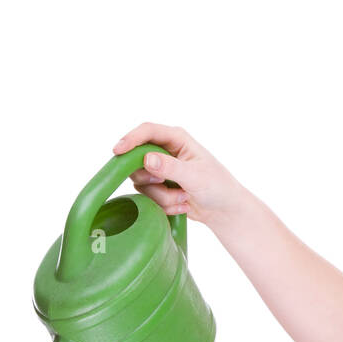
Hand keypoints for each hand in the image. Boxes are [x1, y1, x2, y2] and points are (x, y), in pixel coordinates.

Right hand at [113, 121, 247, 229]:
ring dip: (162, 196)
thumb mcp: (195, 176)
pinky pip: (147, 196)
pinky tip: (182, 204)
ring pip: (141, 182)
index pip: (148, 131)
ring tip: (184, 198)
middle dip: (151, 179)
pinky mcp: (158, 186)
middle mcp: (165, 150)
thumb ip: (170, 167)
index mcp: (176, 138)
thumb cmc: (217, 187)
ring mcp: (160, 169)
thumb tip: (146, 159)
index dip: (130, 139)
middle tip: (166, 185)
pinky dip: (164, 204)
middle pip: (136, 159)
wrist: (224, 210)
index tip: (118, 152)